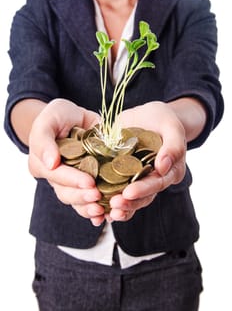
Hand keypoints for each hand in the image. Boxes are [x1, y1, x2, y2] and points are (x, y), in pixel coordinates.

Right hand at [28, 98, 105, 225]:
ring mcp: (68, 182)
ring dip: (88, 208)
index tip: (89, 182)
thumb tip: (51, 163)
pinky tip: (104, 216)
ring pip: (75, 201)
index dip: (72, 180)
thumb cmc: (59, 116)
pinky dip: (94, 210)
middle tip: (98, 196)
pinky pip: (86, 202)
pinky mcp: (83, 184)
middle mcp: (54, 177)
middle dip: (82, 196)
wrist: (74, 118)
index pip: (56, 174)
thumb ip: (45, 139)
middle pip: (66, 192)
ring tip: (102, 210)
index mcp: (41, 163)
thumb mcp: (49, 118)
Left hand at [107, 101, 186, 221]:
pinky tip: (97, 207)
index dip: (143, 190)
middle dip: (128, 203)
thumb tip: (162, 167)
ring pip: (129, 199)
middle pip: (142, 197)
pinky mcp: (121, 174)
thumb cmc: (163, 119)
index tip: (129, 192)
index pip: (157, 184)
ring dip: (118, 206)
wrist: (146, 115)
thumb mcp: (172, 127)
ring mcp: (136, 178)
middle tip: (114, 204)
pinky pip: (114, 189)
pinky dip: (106, 200)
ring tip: (106, 210)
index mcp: (169, 171)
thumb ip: (173, 146)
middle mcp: (152, 179)